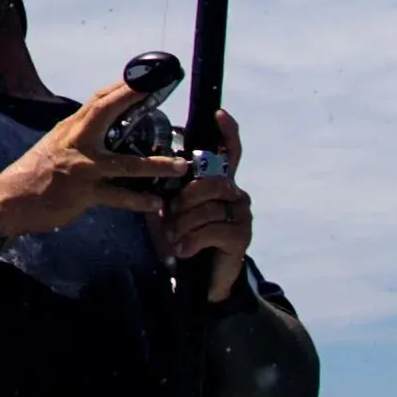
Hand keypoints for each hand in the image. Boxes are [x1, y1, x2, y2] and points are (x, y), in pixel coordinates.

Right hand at [0, 82, 210, 239]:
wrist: (11, 199)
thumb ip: (80, 134)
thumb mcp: (56, 144)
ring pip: (126, 164)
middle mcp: (77, 141)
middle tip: (160, 91)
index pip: (99, 99)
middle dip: (134, 98)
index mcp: (71, 128)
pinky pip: (118, 196)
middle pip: (107, 111)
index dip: (123, 86)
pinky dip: (138, 200)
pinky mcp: (84, 193)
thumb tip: (102, 122)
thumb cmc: (35, 172)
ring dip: (157, 164)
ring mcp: (82, 167)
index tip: (146, 75)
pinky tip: (155, 203)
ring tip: (181, 165)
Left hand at [153, 109, 251, 301]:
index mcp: (218, 183)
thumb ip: (169, 189)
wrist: (196, 283)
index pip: (228, 152)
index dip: (226, 132)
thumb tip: (155, 165)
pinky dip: (192, 240)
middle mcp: (234, 193)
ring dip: (184, 224)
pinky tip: (185, 250)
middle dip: (184, 199)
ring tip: (175, 238)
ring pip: (207, 207)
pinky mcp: (241, 236)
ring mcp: (241, 214)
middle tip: (170, 218)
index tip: (218, 113)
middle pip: (210, 181)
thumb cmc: (182, 240)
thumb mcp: (170, 212)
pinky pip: (212, 229)